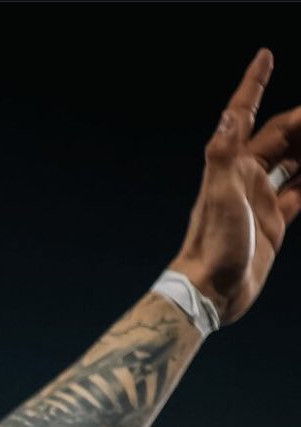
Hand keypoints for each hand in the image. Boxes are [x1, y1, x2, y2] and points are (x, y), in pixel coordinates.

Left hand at [169, 48, 300, 324]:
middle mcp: (246, 178)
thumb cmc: (212, 247)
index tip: (264, 56)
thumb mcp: (219, 197)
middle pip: (280, 136)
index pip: (244, 115)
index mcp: (231, 166)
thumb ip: (223, 155)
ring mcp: (261, 199)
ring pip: (295, 161)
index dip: (254, 85)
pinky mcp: (273, 222)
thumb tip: (230, 115)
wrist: (211, 293)